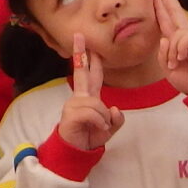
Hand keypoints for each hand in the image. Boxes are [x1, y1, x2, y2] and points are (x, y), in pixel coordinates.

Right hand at [56, 35, 125, 152]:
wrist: (76, 152)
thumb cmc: (90, 137)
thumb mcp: (109, 128)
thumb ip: (116, 119)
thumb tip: (114, 110)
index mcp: (88, 97)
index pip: (90, 74)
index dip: (90, 58)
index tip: (85, 41)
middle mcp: (79, 97)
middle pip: (81, 72)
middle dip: (80, 53)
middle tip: (79, 35)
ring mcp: (73, 104)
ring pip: (97, 103)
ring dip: (104, 118)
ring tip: (100, 127)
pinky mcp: (71, 114)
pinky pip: (94, 113)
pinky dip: (100, 123)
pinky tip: (97, 128)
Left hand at [152, 0, 187, 93]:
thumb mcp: (168, 69)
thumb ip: (163, 53)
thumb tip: (164, 38)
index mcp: (176, 41)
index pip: (166, 20)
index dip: (160, 6)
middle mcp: (186, 36)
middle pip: (174, 11)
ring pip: (175, 33)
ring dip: (170, 50)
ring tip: (174, 64)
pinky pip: (185, 38)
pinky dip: (179, 49)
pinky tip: (181, 59)